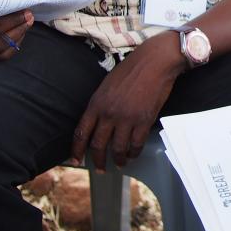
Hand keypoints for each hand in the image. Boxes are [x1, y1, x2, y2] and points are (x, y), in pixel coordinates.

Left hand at [70, 32, 184, 170]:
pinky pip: (136, 144)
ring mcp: (127, 118)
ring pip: (118, 148)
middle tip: (100, 169)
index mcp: (96, 104)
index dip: (77, 149)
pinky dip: (134, 153)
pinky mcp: (144, 121)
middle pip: (98, 145)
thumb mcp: (107, 85)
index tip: (76, 160)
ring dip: (118, 160)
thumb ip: (100, 104)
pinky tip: (133, 155)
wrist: (155, 62)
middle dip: (98, 160)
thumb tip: (98, 121)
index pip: (81, 132)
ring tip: (120, 164)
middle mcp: (108, 114)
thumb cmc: (132, 69)